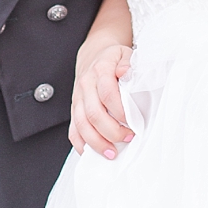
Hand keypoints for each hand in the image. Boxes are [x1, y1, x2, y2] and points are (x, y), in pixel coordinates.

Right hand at [69, 42, 133, 156]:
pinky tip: (92, 153)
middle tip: (128, 138)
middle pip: (94, 113)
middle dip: (111, 131)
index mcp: (100, 70)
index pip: (108, 94)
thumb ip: (128, 63)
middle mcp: (86, 85)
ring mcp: (78, 98)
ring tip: (112, 153)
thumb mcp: (125, 54)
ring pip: (81, 124)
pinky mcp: (74, 109)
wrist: (94, 55)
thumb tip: (125, 72)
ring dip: (96, 142)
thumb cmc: (114, 58)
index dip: (121, 112)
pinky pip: (73, 130)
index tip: (134, 123)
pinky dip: (81, 144)